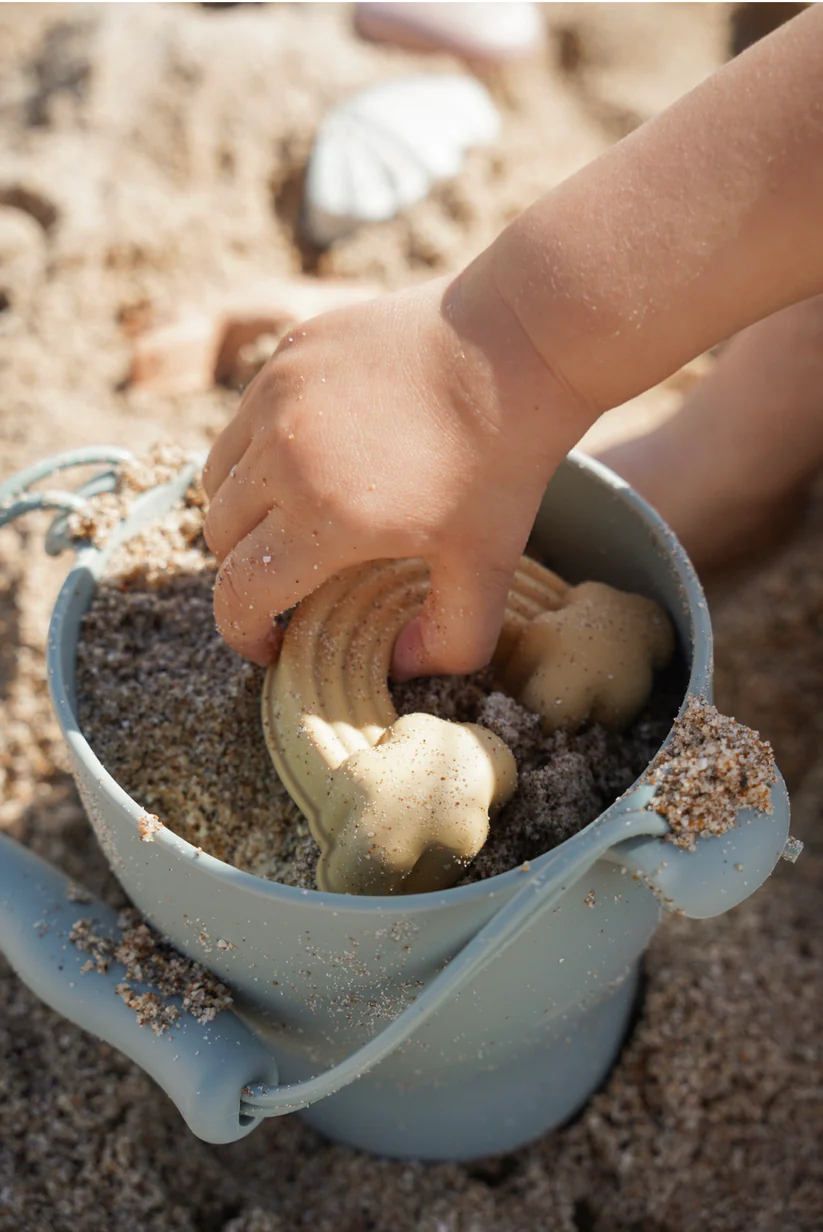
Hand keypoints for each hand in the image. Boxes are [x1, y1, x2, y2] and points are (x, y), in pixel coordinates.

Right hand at [202, 271, 590, 678]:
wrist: (516, 341)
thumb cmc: (505, 458)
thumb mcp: (489, 564)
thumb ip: (450, 638)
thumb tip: (400, 667)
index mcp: (324, 516)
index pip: (237, 592)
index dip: (242, 632)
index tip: (268, 643)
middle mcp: (282, 454)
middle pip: (220, 537)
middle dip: (246, 571)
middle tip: (292, 580)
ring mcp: (278, 395)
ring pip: (218, 476)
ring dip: (242, 511)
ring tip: (291, 519)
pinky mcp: (290, 354)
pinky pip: (245, 418)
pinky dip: (259, 451)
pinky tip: (314, 455)